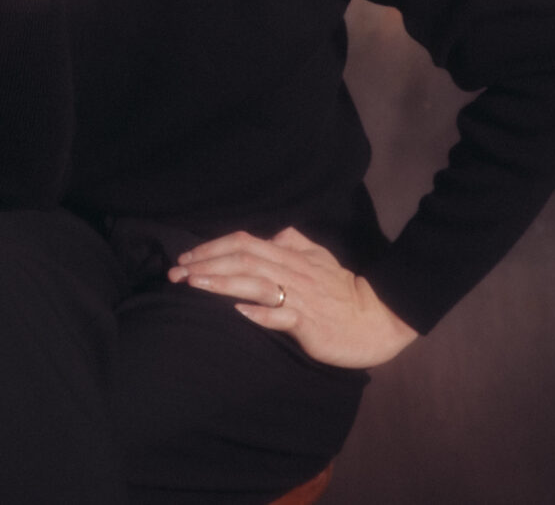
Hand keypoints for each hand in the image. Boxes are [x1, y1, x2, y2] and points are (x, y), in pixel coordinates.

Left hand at [168, 226, 417, 368]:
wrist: (378, 318)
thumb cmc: (344, 291)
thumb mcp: (318, 258)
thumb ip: (294, 243)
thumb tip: (274, 233)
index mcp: (290, 255)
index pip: (244, 242)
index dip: (213, 247)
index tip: (186, 258)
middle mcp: (291, 271)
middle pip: (243, 258)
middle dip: (206, 263)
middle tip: (176, 273)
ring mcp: (299, 297)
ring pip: (256, 282)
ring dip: (222, 282)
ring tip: (194, 284)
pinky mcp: (309, 323)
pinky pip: (281, 315)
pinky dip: (259, 312)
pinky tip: (238, 312)